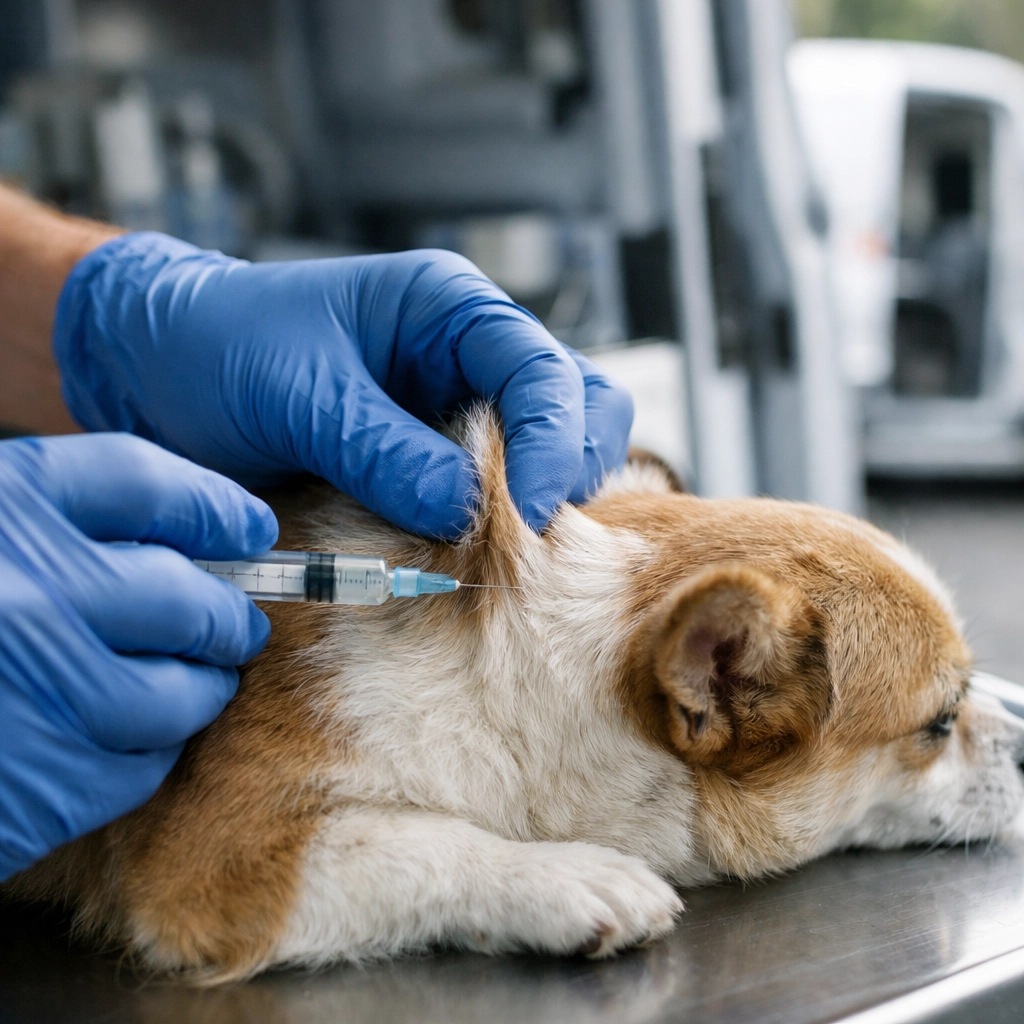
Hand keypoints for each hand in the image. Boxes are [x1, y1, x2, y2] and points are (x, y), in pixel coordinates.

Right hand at [0, 434, 276, 878]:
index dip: (214, 508)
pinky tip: (118, 741)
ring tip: (193, 684)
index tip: (249, 530)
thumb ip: (50, 528)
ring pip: (187, 690)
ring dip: (202, 689)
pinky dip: (146, 752)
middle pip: (189, 596)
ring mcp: (44, 689)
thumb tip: (189, 543)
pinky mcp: (45, 785)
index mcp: (2, 508)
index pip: (147, 483)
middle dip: (228, 615)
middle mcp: (28, 590)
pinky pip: (145, 764)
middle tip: (235, 625)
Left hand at [54, 234, 633, 537]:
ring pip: (554, 454)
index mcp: (448, 307)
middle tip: (535, 538)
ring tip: (508, 553)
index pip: (541, 371)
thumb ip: (382, 450)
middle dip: (571, 471)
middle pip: (579, 407)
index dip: (554, 444)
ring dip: (545, 504)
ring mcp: (459, 411)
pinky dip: (501, 530)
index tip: (533, 516)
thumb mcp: (298, 394)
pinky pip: (499, 495)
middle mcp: (470, 355)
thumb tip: (463, 510)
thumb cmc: (219, 350)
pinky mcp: (438, 462)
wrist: (160, 372)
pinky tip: (473, 556)